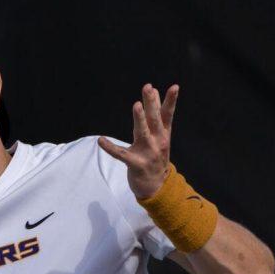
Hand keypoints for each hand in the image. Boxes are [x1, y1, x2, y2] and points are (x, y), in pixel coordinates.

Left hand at [98, 83, 178, 198]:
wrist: (156, 186)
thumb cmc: (155, 157)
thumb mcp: (160, 138)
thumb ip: (157, 116)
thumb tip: (155, 92)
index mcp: (164, 135)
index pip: (168, 115)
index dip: (170, 101)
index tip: (173, 87)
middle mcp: (158, 142)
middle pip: (154, 119)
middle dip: (151, 103)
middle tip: (148, 88)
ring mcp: (148, 153)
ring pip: (142, 133)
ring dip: (139, 119)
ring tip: (136, 105)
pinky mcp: (135, 164)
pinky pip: (120, 154)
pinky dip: (110, 147)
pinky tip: (101, 140)